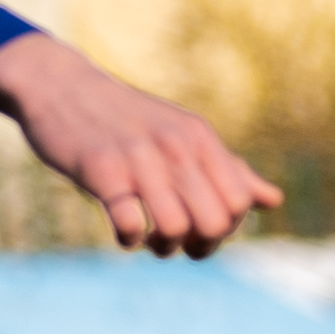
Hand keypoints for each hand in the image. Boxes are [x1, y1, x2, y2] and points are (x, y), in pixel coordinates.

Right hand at [0, 32, 280, 256]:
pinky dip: (129, 239)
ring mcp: (138, 157)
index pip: (239, 203)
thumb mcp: (181, 135)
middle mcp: (175, 146)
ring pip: (176, 228)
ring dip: (163, 246)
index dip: (224, 229)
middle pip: (214, 222)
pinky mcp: (101, 171)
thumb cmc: (126, 120)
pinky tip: (122, 227)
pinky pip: (130, 225)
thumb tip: (274, 200)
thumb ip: (227, 169)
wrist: (60, 87)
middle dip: (198, 245)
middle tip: (176, 240)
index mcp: (199, 138)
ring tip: (149, 237)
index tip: (199, 228)